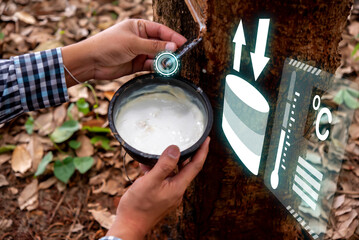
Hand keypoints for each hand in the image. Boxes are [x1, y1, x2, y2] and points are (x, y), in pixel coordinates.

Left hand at [61, 19, 186, 86]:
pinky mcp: (136, 64)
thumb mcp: (133, 43)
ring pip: (157, 55)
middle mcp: (140, 39)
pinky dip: (157, 68)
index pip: (160, 30)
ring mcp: (138, 52)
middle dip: (170, 50)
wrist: (91, 62)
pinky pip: (151, 65)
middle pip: (160, 43)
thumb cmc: (108, 45)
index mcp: (138, 27)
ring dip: (164, 60)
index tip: (183, 43)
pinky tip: (163, 69)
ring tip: (172, 65)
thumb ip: (153, 46)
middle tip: (180, 56)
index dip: (172, 36)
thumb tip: (173, 47)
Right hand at [106, 137, 209, 239]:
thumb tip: (175, 149)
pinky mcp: (160, 196)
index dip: (202, 151)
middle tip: (189, 140)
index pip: (196, 166)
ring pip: (173, 172)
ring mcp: (168, 194)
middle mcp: (176, 190)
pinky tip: (146, 165)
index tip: (207, 139)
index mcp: (178, 187)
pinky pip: (163, 178)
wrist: (128, 226)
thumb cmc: (138, 206)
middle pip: (186, 168)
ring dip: (168, 161)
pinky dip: (157, 170)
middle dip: (188, 153)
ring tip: (160, 150)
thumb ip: (164, 165)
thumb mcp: (150, 182)